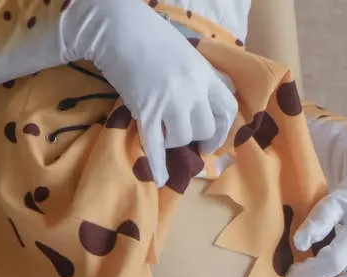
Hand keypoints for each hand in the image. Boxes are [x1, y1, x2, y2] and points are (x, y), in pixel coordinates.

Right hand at [64, 0, 237, 185]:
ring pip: (182, 138)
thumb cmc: (150, 37)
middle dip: (196, 138)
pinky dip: (159, 164)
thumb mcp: (186, 55)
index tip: (212, 138)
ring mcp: (169, 100)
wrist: (118, 28)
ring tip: (163, 134)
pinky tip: (160, 178)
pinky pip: (156, 145)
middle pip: (205, 128)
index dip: (222, 129)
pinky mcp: (145, 109)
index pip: (227, 109)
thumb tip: (205, 104)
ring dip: (174, 142)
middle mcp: (192, 89)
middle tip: (186, 141)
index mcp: (204, 73)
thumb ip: (199, 78)